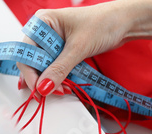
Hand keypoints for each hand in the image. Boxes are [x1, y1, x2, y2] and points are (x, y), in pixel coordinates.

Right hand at [17, 1, 133, 99]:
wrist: (125, 22)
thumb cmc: (103, 23)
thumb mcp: (79, 48)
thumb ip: (59, 69)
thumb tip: (43, 87)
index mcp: (43, 22)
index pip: (27, 51)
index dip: (30, 72)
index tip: (38, 89)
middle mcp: (45, 30)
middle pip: (33, 60)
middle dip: (41, 78)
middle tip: (51, 92)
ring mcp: (54, 41)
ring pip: (44, 66)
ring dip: (50, 80)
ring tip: (62, 89)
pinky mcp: (64, 50)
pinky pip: (55, 66)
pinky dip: (58, 77)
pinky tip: (64, 85)